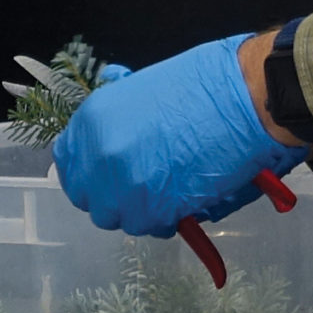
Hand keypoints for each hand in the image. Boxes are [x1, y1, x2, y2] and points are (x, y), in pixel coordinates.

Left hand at [51, 35, 307, 237]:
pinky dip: (164, 219)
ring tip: (169, 190)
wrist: (245, 99)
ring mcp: (123, 185)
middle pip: (90, 199)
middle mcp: (98, 154)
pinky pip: (149, 227)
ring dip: (140, 210)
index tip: (104, 176)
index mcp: (93, 119)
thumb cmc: (204, 85)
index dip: (87, 173)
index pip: (68, 163)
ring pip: (119, 217)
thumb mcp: (144, 89)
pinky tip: (183, 199)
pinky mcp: (152, 210)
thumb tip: (113, 134)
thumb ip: (120, 118)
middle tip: (142, 187)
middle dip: (113, 197)